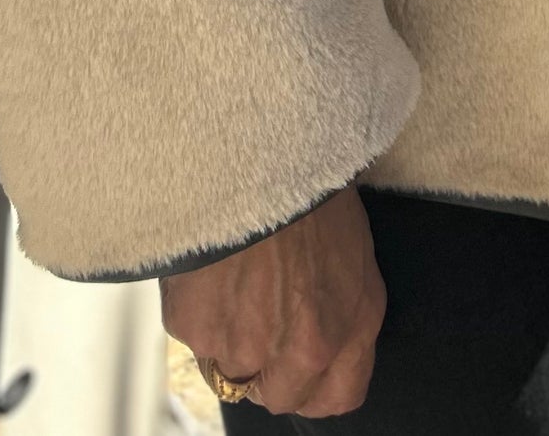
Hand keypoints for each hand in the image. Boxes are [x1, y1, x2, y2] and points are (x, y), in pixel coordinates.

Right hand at [161, 185, 383, 417]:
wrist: (262, 150)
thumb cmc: (312, 187)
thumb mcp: (356, 254)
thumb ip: (347, 316)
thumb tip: (330, 351)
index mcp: (348, 328)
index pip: (336, 398)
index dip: (316, 383)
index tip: (303, 364)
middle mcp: (300, 350)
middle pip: (279, 394)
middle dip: (268, 367)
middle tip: (260, 315)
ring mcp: (244, 345)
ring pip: (230, 368)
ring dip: (230, 336)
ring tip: (235, 276)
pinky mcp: (196, 328)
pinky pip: (193, 336)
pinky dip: (197, 308)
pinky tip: (211, 263)